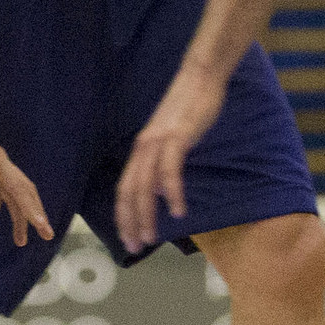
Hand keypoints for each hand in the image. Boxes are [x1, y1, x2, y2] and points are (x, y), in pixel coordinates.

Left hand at [115, 61, 228, 254]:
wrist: (200, 77)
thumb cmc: (190, 109)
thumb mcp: (173, 140)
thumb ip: (164, 163)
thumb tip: (159, 190)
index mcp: (141, 149)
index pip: (125, 189)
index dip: (124, 216)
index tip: (128, 239)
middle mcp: (144, 147)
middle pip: (129, 192)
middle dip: (130, 223)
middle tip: (135, 247)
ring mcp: (159, 142)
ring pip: (144, 185)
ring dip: (146, 214)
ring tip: (152, 237)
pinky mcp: (177, 137)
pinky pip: (170, 170)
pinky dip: (171, 192)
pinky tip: (178, 211)